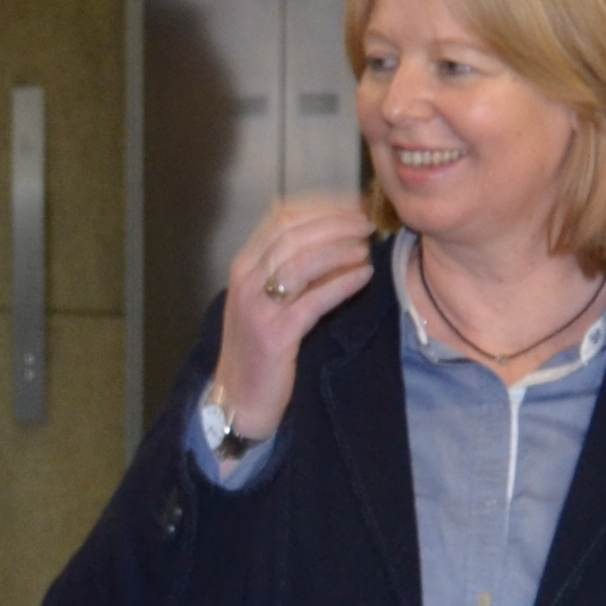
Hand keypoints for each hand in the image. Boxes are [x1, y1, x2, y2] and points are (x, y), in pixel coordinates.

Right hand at [212, 197, 378, 448]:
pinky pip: (314, 300)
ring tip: (366, 247)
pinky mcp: (274, 335)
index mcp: (243, 267)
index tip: (351, 206)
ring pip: (302, 262)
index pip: (280, 220)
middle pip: (293, 234)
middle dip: (334, 223)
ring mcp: (258, 308)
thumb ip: (288, 270)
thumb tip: (332, 238)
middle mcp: (246, 281)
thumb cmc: (258, 350)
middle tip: (366, 223)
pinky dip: (342, 284)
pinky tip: (363, 277)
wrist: (239, 399)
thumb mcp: (265, 301)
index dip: (319, 208)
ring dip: (340, 249)